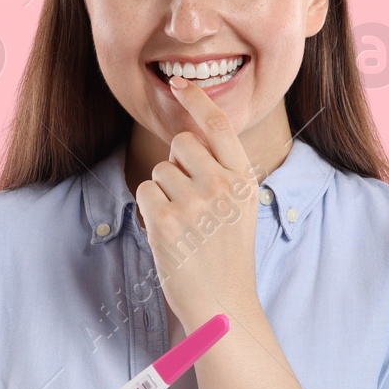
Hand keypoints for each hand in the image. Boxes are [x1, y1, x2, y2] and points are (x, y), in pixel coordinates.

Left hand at [135, 76, 262, 329]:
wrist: (222, 304)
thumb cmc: (227, 257)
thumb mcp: (241, 209)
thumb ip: (223, 174)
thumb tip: (191, 140)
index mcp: (244, 181)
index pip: (219, 126)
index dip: (197, 99)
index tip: (179, 83)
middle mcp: (222, 187)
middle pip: (181, 143)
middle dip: (176, 162)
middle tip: (186, 197)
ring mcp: (194, 204)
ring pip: (160, 170)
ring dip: (163, 192)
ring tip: (183, 224)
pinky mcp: (165, 222)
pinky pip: (145, 191)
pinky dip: (149, 209)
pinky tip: (168, 233)